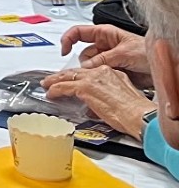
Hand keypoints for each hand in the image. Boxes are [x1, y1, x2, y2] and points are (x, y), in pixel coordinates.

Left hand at [42, 63, 156, 132]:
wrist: (139, 115)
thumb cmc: (135, 111)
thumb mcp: (121, 95)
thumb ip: (107, 93)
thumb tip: (95, 103)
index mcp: (110, 72)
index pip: (87, 72)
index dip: (76, 76)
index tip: (71, 80)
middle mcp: (100, 72)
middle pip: (75, 72)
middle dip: (62, 76)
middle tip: (52, 80)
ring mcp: (91, 79)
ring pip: (67, 77)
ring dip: (54, 81)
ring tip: (47, 85)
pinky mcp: (84, 88)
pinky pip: (63, 87)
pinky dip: (55, 90)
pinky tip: (51, 94)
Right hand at [60, 23, 148, 75]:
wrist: (161, 67)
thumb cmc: (148, 52)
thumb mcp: (124, 52)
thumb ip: (103, 59)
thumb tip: (86, 67)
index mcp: (104, 33)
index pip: (78, 32)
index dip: (68, 39)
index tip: (64, 50)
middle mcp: (104, 45)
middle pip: (83, 53)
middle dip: (85, 62)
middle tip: (89, 70)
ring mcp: (107, 58)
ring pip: (90, 66)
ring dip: (94, 71)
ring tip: (104, 75)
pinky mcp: (112, 70)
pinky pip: (99, 74)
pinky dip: (99, 78)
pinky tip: (105, 80)